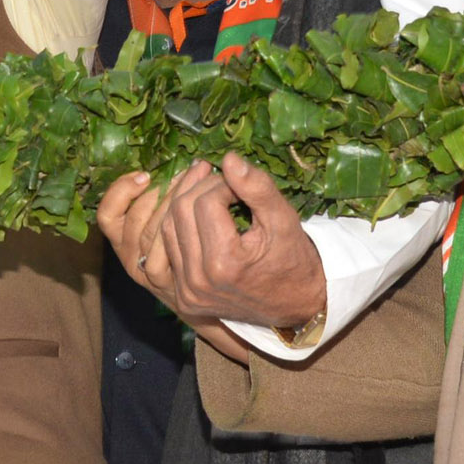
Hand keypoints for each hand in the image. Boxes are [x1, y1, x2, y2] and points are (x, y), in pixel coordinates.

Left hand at [101, 154, 326, 331]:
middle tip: (222, 180)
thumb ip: (258, 187)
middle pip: (180, 212)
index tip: (241, 184)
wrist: (295, 306)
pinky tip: (199, 215)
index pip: (206, 202)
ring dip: (185, 203)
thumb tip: (228, 158)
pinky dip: (180, 227)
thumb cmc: (292, 258)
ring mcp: (188, 293)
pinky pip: (169, 250)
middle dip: (200, 188)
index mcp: (225, 263)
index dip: (223, 184)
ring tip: (210, 191)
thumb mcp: (283, 219)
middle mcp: (199, 281)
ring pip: (167, 228)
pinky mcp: (183, 297)